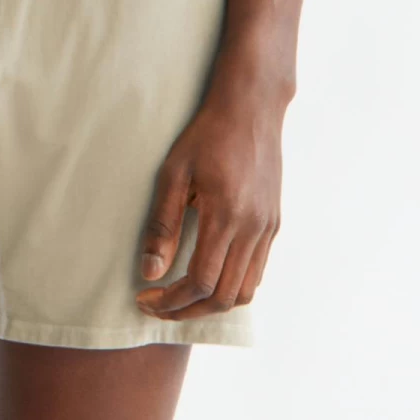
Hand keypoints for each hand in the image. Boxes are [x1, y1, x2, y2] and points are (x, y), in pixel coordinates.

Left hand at [134, 83, 282, 321]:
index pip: (199, 281)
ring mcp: (267, 228)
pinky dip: (231, 286)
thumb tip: (150, 272)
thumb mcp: (174, 172)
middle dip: (187, 311)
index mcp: (226, 215)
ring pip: (244, 292)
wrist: (251, 108)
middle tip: (158, 305)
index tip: (145, 297)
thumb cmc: (207, 134)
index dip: (170, 300)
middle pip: (223, 297)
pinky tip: (208, 275)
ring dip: (211, 304)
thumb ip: (163, 224)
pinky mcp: (274, 224)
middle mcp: (253, 228)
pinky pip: (256, 272)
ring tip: (181, 298)